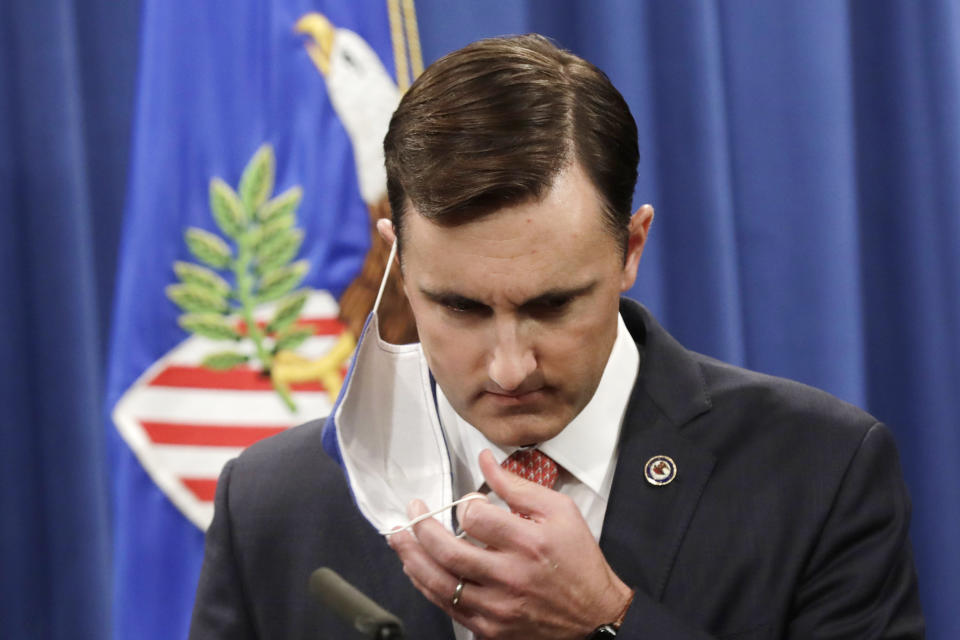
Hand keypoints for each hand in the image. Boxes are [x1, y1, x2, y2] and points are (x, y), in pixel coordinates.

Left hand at [388, 449, 632, 638]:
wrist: (594, 616)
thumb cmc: (578, 560)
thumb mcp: (560, 511)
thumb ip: (517, 485)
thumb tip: (485, 460)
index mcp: (528, 543)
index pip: (475, 518)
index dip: (463, 504)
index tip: (467, 503)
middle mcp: (510, 577)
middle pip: (448, 552)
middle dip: (420, 528)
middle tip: (412, 513)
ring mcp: (498, 608)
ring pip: (439, 583)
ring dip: (412, 557)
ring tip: (399, 538)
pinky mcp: (491, 629)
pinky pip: (447, 607)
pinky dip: (426, 585)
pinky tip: (418, 568)